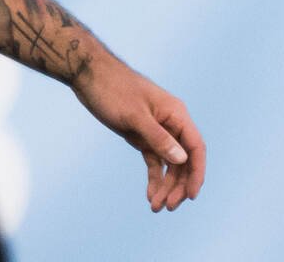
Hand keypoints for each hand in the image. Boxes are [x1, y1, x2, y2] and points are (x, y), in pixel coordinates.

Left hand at [74, 57, 205, 211]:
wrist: (87, 74)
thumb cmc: (111, 88)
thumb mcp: (133, 115)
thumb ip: (158, 137)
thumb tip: (182, 160)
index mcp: (176, 114)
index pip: (195, 148)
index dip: (196, 173)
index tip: (191, 195)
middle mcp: (171, 124)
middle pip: (183, 161)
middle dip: (178, 185)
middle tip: (169, 206)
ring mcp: (157, 131)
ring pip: (169, 164)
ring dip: (166, 185)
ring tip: (157, 207)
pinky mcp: (141, 136)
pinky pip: (154, 161)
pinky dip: (154, 177)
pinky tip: (150, 195)